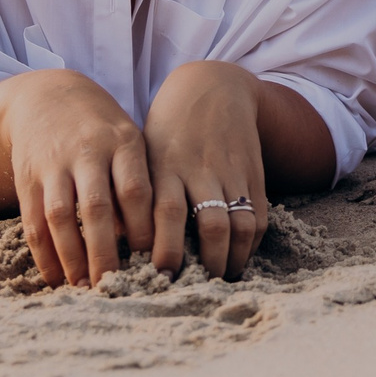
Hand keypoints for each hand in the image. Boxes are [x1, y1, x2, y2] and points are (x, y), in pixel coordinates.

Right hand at [0, 69, 154, 287]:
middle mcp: (87, 151)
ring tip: (85, 288)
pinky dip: (44, 254)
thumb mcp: (129, 139)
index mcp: (123, 141)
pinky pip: (34, 221)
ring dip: (72, 258)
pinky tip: (56, 278)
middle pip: (97, 209)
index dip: (143, 229)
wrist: (46, 95)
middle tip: (116, 287)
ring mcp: (54, 164)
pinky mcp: (27, 178)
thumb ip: (139, 181)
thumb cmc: (102, 128)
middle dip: (106, 252)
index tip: (152, 261)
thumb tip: (148, 240)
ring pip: (61, 218)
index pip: (136, 190)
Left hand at [142, 59, 270, 278]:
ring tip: (220, 279)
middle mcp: (202, 170)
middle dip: (205, 265)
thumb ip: (136, 196)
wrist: (214, 88)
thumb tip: (117, 246)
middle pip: (211, 227)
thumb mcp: (145, 154)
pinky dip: (251, 245)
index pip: (168, 214)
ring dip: (232, 260)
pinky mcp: (254, 174)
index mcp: (167, 165)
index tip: (158, 278)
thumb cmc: (167, 130)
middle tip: (193, 288)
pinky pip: (259, 216)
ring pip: (240, 225)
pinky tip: (238, 258)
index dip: (166, 250)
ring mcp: (233, 172)